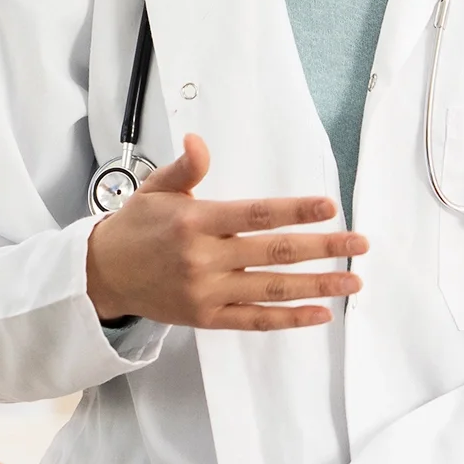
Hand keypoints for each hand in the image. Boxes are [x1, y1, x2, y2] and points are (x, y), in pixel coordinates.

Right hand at [85, 133, 366, 328]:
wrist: (103, 275)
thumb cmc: (136, 227)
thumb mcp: (155, 189)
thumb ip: (185, 168)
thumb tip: (199, 142)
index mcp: (194, 221)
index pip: (255, 214)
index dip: (295, 210)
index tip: (330, 206)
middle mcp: (202, 258)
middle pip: (274, 253)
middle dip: (323, 247)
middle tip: (360, 243)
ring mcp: (206, 292)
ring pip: (272, 290)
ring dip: (317, 285)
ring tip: (352, 280)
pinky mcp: (207, 318)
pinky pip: (255, 321)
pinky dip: (289, 319)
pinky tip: (320, 313)